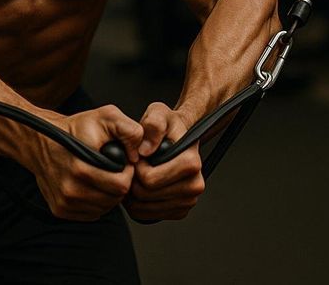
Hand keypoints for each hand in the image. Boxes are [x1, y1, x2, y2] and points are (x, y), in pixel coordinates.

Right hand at [26, 105, 143, 220]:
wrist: (41, 140)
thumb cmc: (75, 129)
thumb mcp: (105, 117)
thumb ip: (128, 130)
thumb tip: (137, 154)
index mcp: (81, 168)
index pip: (121, 186)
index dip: (128, 174)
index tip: (123, 164)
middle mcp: (70, 189)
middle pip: (113, 200)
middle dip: (119, 185)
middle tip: (114, 170)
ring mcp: (64, 202)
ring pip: (103, 209)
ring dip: (108, 195)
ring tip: (103, 176)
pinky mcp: (60, 209)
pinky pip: (90, 213)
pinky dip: (95, 202)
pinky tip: (92, 186)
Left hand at [125, 102, 204, 220]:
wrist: (178, 137)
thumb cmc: (168, 125)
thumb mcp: (159, 113)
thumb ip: (153, 124)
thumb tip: (145, 149)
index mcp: (191, 164)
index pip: (149, 180)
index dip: (136, 168)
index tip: (137, 157)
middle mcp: (195, 185)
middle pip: (146, 196)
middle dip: (133, 181)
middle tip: (133, 167)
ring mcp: (189, 201)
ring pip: (145, 208)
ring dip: (133, 195)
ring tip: (135, 176)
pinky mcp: (180, 211)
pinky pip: (149, 216)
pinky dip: (138, 205)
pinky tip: (140, 188)